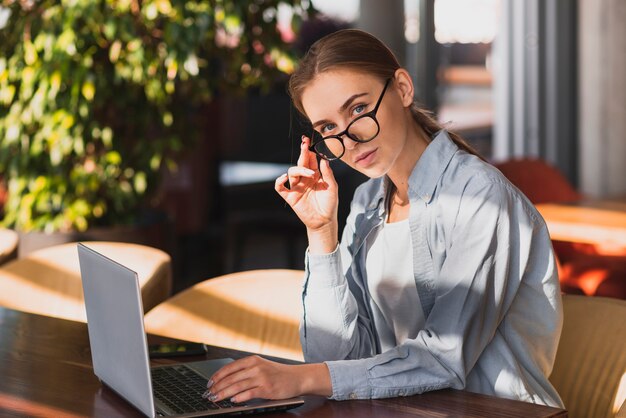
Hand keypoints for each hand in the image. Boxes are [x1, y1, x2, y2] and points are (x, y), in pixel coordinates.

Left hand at [204, 355, 331, 402]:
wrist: (297, 377)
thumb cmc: (278, 373)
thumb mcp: (261, 366)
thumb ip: (246, 371)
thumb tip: (226, 380)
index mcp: (252, 360)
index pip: (229, 367)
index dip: (217, 376)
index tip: (209, 384)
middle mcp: (256, 367)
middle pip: (231, 378)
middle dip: (217, 387)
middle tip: (209, 395)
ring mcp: (261, 377)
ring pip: (237, 386)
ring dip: (224, 393)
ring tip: (216, 399)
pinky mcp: (267, 388)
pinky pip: (249, 393)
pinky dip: (239, 397)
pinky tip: (233, 401)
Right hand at [275, 136, 337, 232]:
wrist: (325, 221)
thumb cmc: (330, 204)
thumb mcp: (332, 187)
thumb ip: (327, 173)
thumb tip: (323, 159)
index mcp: (315, 175)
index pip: (310, 160)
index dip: (309, 150)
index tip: (309, 141)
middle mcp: (304, 179)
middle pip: (300, 163)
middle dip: (303, 152)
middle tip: (305, 144)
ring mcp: (297, 187)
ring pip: (292, 172)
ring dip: (300, 170)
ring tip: (311, 174)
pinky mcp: (290, 197)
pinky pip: (280, 188)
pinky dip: (279, 181)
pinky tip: (285, 178)